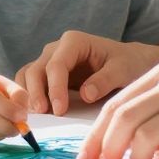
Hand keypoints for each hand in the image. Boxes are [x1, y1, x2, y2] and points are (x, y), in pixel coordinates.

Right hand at [18, 30, 158, 115]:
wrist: (130, 62)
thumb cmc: (128, 63)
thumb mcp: (123, 70)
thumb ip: (105, 80)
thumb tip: (85, 95)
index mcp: (74, 42)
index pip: (57, 65)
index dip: (55, 88)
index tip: (60, 109)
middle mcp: (57, 49)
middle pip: (36, 70)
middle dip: (37, 93)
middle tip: (45, 114)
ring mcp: (50, 61)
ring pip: (28, 76)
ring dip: (28, 96)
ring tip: (38, 116)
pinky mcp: (48, 75)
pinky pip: (30, 83)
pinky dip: (28, 97)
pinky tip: (36, 113)